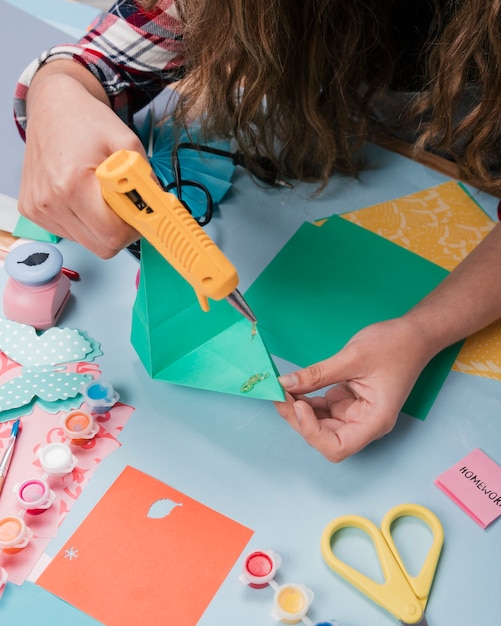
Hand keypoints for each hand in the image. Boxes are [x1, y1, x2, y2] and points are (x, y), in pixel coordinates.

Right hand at [18, 62, 144, 257]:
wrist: (52, 106)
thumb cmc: (86, 121)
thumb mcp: (127, 142)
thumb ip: (145, 179)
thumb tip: (159, 207)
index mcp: (72, 184)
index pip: (112, 236)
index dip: (133, 230)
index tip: (140, 216)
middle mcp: (50, 201)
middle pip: (101, 246)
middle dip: (119, 232)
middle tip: (124, 208)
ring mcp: (39, 209)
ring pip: (87, 242)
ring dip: (100, 227)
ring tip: (100, 196)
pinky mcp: (32, 211)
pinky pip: (70, 234)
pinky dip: (83, 222)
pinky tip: (82, 198)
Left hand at [274, 317, 434, 461]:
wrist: (413, 335)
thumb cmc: (393, 346)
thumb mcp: (352, 358)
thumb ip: (317, 374)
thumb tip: (284, 384)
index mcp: (374, 421)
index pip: (336, 446)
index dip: (312, 431)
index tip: (297, 405)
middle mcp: (364, 424)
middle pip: (324, 437)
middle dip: (298, 419)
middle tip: (278, 394)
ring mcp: (355, 414)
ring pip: (320, 424)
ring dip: (299, 410)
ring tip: (282, 389)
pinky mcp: (348, 402)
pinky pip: (322, 409)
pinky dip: (306, 400)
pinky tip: (294, 387)